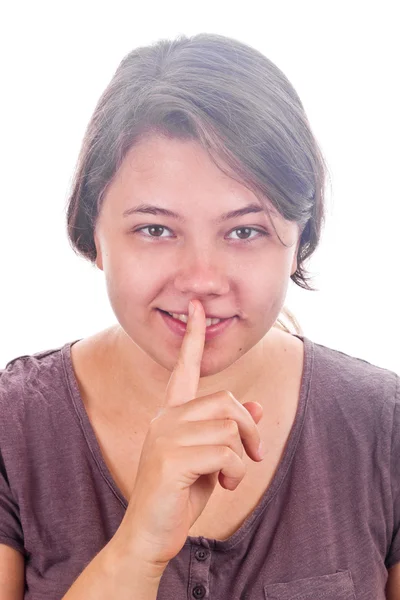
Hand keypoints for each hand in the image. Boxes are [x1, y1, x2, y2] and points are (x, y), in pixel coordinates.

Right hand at [116, 300, 263, 572]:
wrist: (150, 534)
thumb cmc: (181, 494)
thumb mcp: (212, 459)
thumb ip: (229, 430)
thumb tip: (256, 405)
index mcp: (171, 414)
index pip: (184, 368)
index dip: (193, 338)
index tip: (197, 307)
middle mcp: (165, 417)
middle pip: (226, 401)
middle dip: (249, 428)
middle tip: (253, 455)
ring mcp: (165, 436)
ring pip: (228, 426)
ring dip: (242, 456)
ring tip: (231, 476)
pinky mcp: (170, 458)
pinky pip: (224, 452)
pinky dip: (235, 471)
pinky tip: (225, 486)